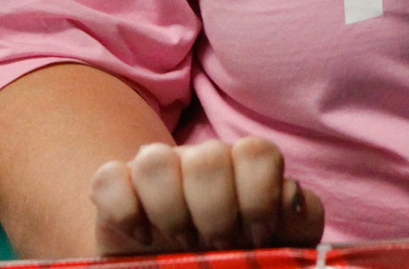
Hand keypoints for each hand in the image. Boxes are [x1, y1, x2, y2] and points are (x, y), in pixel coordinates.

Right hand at [89, 137, 324, 255]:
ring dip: (170, 210)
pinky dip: (125, 212)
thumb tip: (291, 195)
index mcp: (245, 171)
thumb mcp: (279, 251)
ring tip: (181, 245)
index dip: (259, 197)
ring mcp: (157, 173)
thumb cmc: (236, 264)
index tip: (256, 239)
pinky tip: (143, 240)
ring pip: (155, 159)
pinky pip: (109, 178)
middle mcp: (202, 163)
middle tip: (216, 247)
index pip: (257, 151)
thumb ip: (300, 222)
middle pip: (209, 156)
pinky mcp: (115, 190)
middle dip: (215, 212)